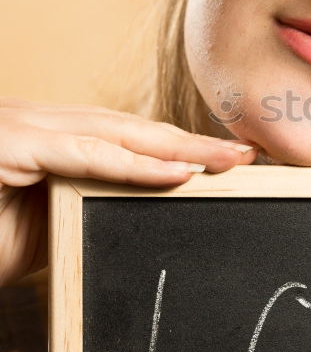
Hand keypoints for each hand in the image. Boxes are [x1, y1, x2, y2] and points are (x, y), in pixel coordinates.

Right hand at [0, 96, 257, 288]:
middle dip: (189, 141)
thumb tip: (140, 209)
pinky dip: (133, 163)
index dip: (173, 144)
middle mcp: (34, 122)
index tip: (224, 158)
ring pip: (112, 132)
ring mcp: (20, 127)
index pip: (120, 136)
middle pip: (126, 128)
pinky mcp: (8, 141)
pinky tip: (178, 171)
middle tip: (247, 153)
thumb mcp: (43, 229)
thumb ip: (87, 207)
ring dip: (176, 147)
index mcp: (44, 137)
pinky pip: (83, 154)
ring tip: (229, 161)